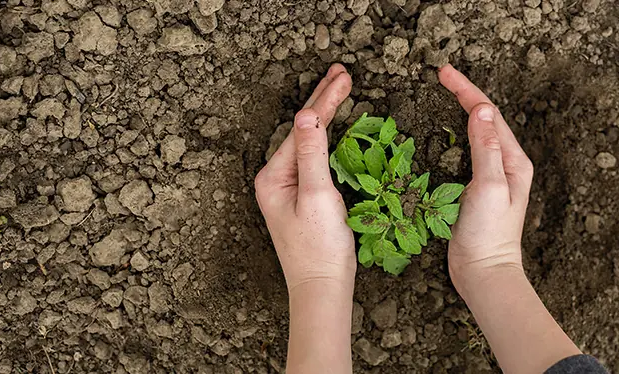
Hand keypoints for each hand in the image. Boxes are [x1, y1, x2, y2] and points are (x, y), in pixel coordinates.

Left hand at [254, 64, 355, 289]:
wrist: (322, 287)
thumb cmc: (319, 247)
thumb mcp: (317, 196)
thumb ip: (312, 154)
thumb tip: (305, 115)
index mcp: (273, 177)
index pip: (303, 129)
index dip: (325, 100)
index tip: (345, 77)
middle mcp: (276, 179)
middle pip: (302, 131)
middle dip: (323, 101)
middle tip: (342, 72)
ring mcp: (289, 189)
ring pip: (309, 142)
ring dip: (325, 116)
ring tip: (339, 90)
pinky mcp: (303, 199)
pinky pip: (314, 158)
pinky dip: (328, 139)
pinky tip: (334, 130)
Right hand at [438, 66, 581, 373]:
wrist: (484, 273)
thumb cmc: (489, 234)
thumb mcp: (489, 187)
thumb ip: (485, 148)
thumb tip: (482, 110)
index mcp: (513, 160)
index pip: (490, 115)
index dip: (467, 91)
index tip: (444, 73)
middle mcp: (506, 164)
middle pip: (486, 120)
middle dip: (465, 95)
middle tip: (442, 75)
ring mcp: (493, 177)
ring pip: (477, 134)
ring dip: (462, 112)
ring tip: (445, 93)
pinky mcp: (478, 189)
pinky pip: (468, 153)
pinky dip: (456, 136)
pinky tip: (446, 133)